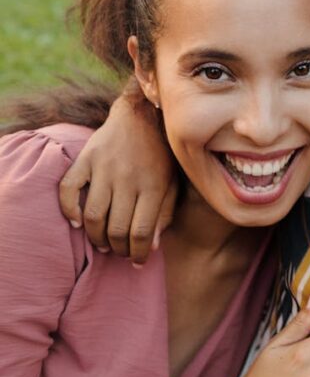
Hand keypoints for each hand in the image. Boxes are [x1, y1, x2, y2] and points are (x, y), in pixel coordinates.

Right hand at [58, 81, 176, 263]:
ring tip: (102, 243)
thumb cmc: (162, 153)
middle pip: (116, 228)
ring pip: (93, 215)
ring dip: (95, 237)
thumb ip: (165, 213)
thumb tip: (152, 245)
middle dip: (118, 249)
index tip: (137, 261)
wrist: (143, 114)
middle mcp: (128, 178)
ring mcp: (104, 168)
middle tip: (119, 252)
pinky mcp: (86, 158)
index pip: (142, 232)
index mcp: (154, 186)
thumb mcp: (174, 181)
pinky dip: (69, 210)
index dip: (138, 253)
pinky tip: (78, 222)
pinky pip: (68, 189)